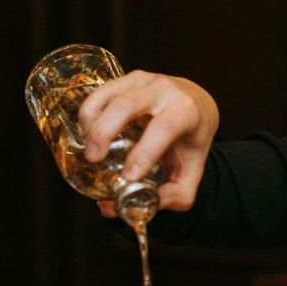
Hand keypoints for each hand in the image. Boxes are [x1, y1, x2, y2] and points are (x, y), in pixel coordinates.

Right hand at [77, 70, 219, 212]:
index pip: (164, 128)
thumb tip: (129, 207)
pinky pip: (100, 92)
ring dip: (91, 124)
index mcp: (188, 111)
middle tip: (95, 160)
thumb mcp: (193, 170)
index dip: (144, 152)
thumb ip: (174, 196)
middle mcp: (166, 90)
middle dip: (104, 134)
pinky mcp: (127, 78)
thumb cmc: (191, 140)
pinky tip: (90, 133)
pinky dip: (88, 113)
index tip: (128, 175)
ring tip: (91, 149)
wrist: (198, 105)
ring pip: (108, 97)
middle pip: (127, 106)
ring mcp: (145, 80)